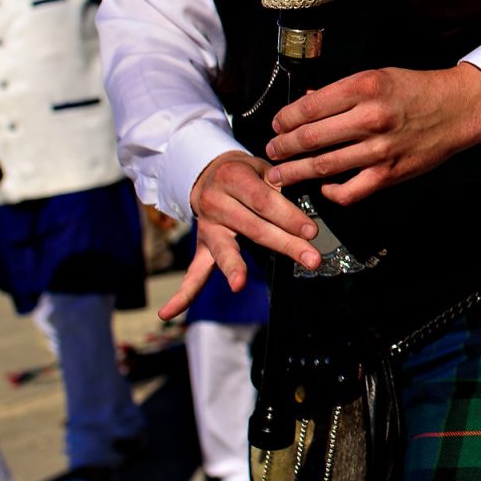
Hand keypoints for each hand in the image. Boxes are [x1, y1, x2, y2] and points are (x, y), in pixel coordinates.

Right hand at [164, 151, 323, 319]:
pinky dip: (183, 294)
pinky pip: (193, 272)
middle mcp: (215, 203)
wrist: (209, 173)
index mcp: (232, 178)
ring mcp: (207, 228)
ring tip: (238, 284)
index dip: (288, 217)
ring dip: (234, 268)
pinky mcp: (203, 247)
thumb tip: (309, 202)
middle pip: (252, 228)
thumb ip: (281, 183)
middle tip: (310, 259)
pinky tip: (170, 313)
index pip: (264, 201)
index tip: (311, 232)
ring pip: (224, 250)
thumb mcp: (263, 167)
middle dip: (285, 244)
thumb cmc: (246, 173)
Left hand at [262, 63, 480, 204]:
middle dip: (282, 148)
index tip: (276, 126)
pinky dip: (330, 192)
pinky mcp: (390, 173)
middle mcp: (371, 117)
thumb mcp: (378, 76)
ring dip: (295, 172)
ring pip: (323, 166)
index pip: (308, 108)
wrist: (458, 109)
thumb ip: (341, 92)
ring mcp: (380, 149)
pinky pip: (350, 191)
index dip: (284, 119)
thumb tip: (306, 104)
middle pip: (309, 139)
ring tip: (281, 174)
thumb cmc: (417, 90)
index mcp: (365, 87)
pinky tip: (323, 187)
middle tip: (272, 151)